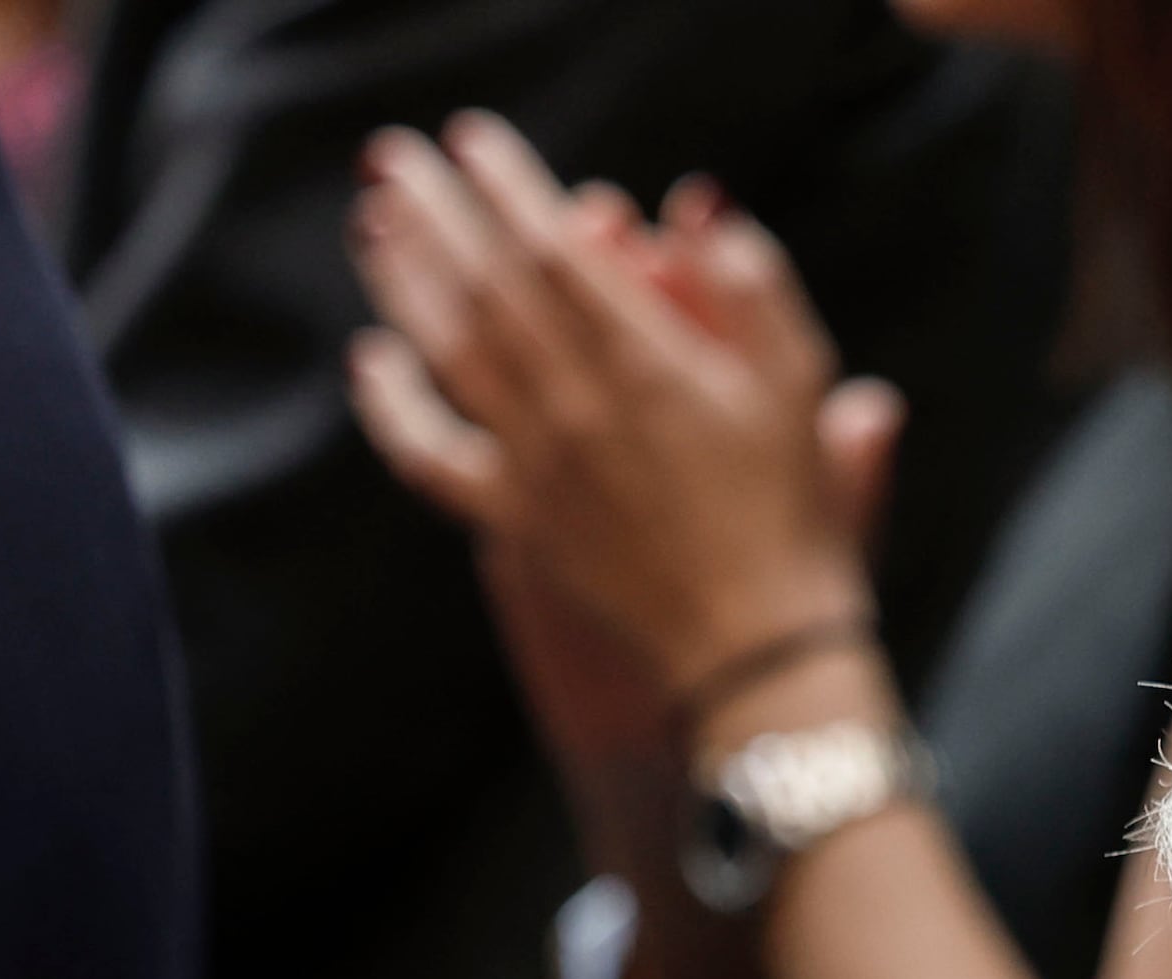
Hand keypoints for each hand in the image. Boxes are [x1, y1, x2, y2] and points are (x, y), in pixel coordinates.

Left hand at [345, 124, 879, 697]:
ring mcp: (536, 463)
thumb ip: (752, 285)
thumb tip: (697, 206)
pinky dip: (390, 405)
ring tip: (373, 223)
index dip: (508, 187)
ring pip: (447, 351)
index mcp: (646, 362)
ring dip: (402, 281)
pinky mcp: (515, 519)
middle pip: (484, 284)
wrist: (755, 644)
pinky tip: (371, 359)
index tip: (475, 140)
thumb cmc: (791, 510)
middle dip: (435, 212)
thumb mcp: (800, 384)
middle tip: (396, 157)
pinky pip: (430, 456)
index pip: (554, 248)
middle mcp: (577, 403)